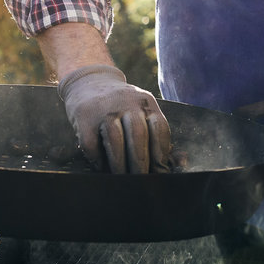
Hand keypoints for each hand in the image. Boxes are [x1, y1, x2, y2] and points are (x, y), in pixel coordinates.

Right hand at [57, 63, 171, 173]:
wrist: (89, 81)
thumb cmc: (121, 106)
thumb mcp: (141, 110)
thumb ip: (157, 134)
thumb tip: (179, 165)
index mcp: (145, 102)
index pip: (159, 129)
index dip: (161, 154)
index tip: (160, 173)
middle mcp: (126, 102)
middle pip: (138, 135)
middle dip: (141, 162)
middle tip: (142, 181)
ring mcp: (104, 108)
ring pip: (115, 139)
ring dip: (120, 163)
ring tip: (122, 178)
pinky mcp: (84, 116)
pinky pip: (92, 143)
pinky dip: (98, 159)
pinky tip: (101, 167)